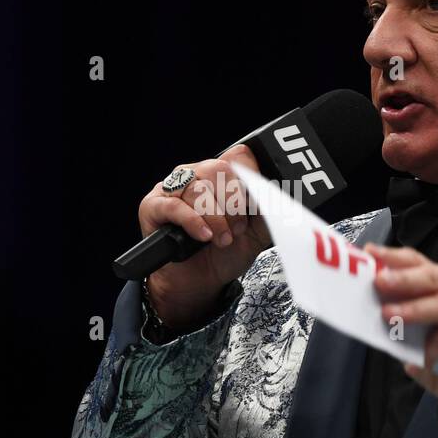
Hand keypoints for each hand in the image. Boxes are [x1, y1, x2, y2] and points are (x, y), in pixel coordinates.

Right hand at [139, 144, 270, 330]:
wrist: (200, 281)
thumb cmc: (225, 252)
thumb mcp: (257, 232)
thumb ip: (271, 211)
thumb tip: (284, 195)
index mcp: (223, 175)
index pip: (239, 156)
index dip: (250, 179)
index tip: (254, 206)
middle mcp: (198, 174)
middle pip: (219, 169)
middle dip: (233, 204)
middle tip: (237, 229)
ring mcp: (174, 187)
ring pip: (198, 188)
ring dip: (216, 219)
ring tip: (222, 239)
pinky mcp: (154, 205)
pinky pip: (174, 205)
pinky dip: (193, 221)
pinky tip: (203, 236)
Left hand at [367, 243, 437, 415]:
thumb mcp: (417, 332)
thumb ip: (402, 315)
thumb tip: (372, 306)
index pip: (419, 263)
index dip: (394, 257)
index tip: (370, 253)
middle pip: (432, 277)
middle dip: (403, 278)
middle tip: (379, 281)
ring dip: (413, 310)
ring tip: (388, 314)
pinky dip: (432, 349)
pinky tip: (423, 360)